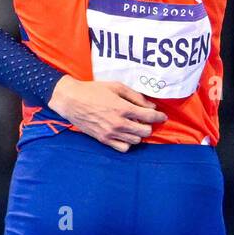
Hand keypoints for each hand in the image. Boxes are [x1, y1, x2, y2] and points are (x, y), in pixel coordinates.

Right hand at [48, 77, 167, 151]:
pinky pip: (123, 148)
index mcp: (123, 108)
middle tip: (145, 120)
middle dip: (149, 125)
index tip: (162, 116)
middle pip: (145, 131)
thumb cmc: (94, 90)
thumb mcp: (116, 87)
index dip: (159, 117)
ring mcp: (111, 133)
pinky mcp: (103, 140)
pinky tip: (125, 134)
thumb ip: (136, 97)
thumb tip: (152, 106)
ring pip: (136, 141)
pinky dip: (128, 143)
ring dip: (138, 134)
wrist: (71, 100)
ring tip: (134, 126)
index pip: (149, 117)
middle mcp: (118, 123)